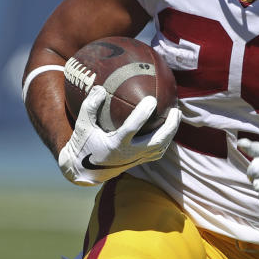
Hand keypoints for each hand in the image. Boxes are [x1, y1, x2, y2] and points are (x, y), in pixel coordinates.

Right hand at [58, 86, 180, 185]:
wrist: (83, 171)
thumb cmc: (83, 144)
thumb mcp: (82, 125)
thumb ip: (90, 106)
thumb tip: (100, 88)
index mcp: (115, 145)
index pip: (132, 129)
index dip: (143, 114)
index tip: (152, 99)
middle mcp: (128, 154)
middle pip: (156, 142)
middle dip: (169, 127)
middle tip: (175, 110)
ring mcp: (135, 160)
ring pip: (160, 148)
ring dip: (171, 133)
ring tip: (176, 115)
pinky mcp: (138, 162)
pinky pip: (157, 152)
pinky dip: (165, 140)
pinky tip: (168, 127)